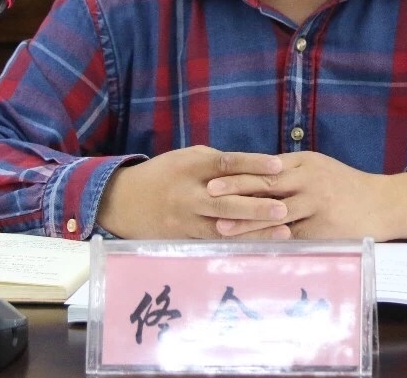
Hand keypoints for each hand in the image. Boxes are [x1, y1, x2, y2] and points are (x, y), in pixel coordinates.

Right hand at [97, 146, 292, 238]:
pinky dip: (238, 245)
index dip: (253, 164)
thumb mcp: (187, 158)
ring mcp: (184, 220)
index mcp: (190, 166)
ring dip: (254, 231)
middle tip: (284, 208)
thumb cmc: (164, 174)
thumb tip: (255, 168)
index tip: (278, 166)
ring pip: (223, 228)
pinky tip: (260, 247)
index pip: (226, 163)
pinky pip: (214, 243)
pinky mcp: (182, 240)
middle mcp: (188, 194)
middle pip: (226, 201)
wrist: (123, 200)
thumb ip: (216, 163)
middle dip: (257, 206)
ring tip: (283, 232)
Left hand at [205, 151, 406, 240]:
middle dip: (235, 191)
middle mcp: (309, 181)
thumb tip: (250, 174)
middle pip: (266, 185)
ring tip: (221, 227)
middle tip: (208, 196)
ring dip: (246, 221)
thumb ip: (288, 170)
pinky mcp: (323, 230)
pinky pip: (292, 236)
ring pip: (275, 213)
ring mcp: (316, 206)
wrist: (383, 204)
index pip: (264, 166)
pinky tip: (251, 247)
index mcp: (304, 163)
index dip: (237, 172)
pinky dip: (270, 240)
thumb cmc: (344, 185)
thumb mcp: (317, 167)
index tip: (211, 176)